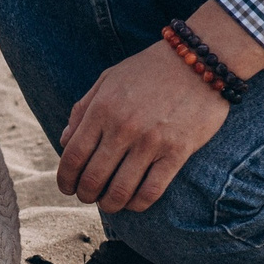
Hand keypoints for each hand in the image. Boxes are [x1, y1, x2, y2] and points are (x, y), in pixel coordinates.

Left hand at [56, 43, 230, 212]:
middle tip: (87, 197)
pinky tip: (134, 202)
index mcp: (102, 109)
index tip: (67, 188)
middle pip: (93, 177)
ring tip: (108, 203)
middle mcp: (123, 128)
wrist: (199, 59)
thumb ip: (82, 109)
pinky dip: (138, 203)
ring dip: (109, 204)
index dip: (65, 179)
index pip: (73, 156)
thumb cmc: (149, 69)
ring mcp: (151, 142)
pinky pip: (152, 190)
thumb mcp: (108, 79)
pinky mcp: (178, 152)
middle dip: (85, 194)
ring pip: (120, 190)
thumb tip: (64, 141)